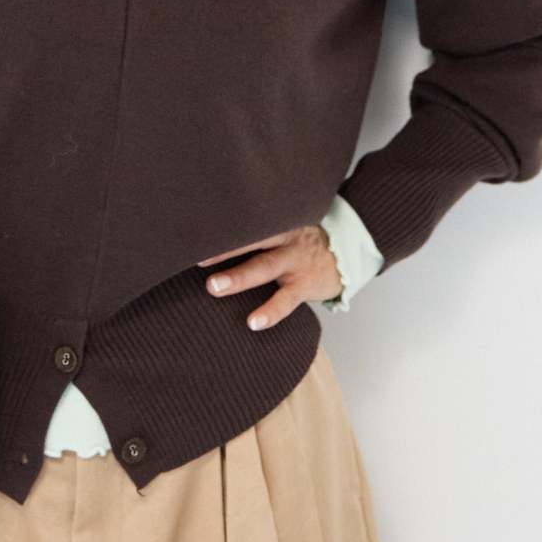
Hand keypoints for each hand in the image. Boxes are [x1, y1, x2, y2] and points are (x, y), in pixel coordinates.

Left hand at [196, 222, 342, 329]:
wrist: (348, 253)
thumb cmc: (301, 242)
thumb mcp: (283, 227)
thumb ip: (256, 230)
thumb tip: (211, 236)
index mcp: (275, 221)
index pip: (245, 219)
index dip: (221, 222)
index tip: (193, 226)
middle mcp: (284, 236)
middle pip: (250, 238)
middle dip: (222, 247)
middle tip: (194, 255)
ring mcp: (295, 260)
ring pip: (264, 267)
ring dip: (238, 278)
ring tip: (213, 287)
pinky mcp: (305, 284)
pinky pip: (286, 299)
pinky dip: (270, 311)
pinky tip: (254, 322)